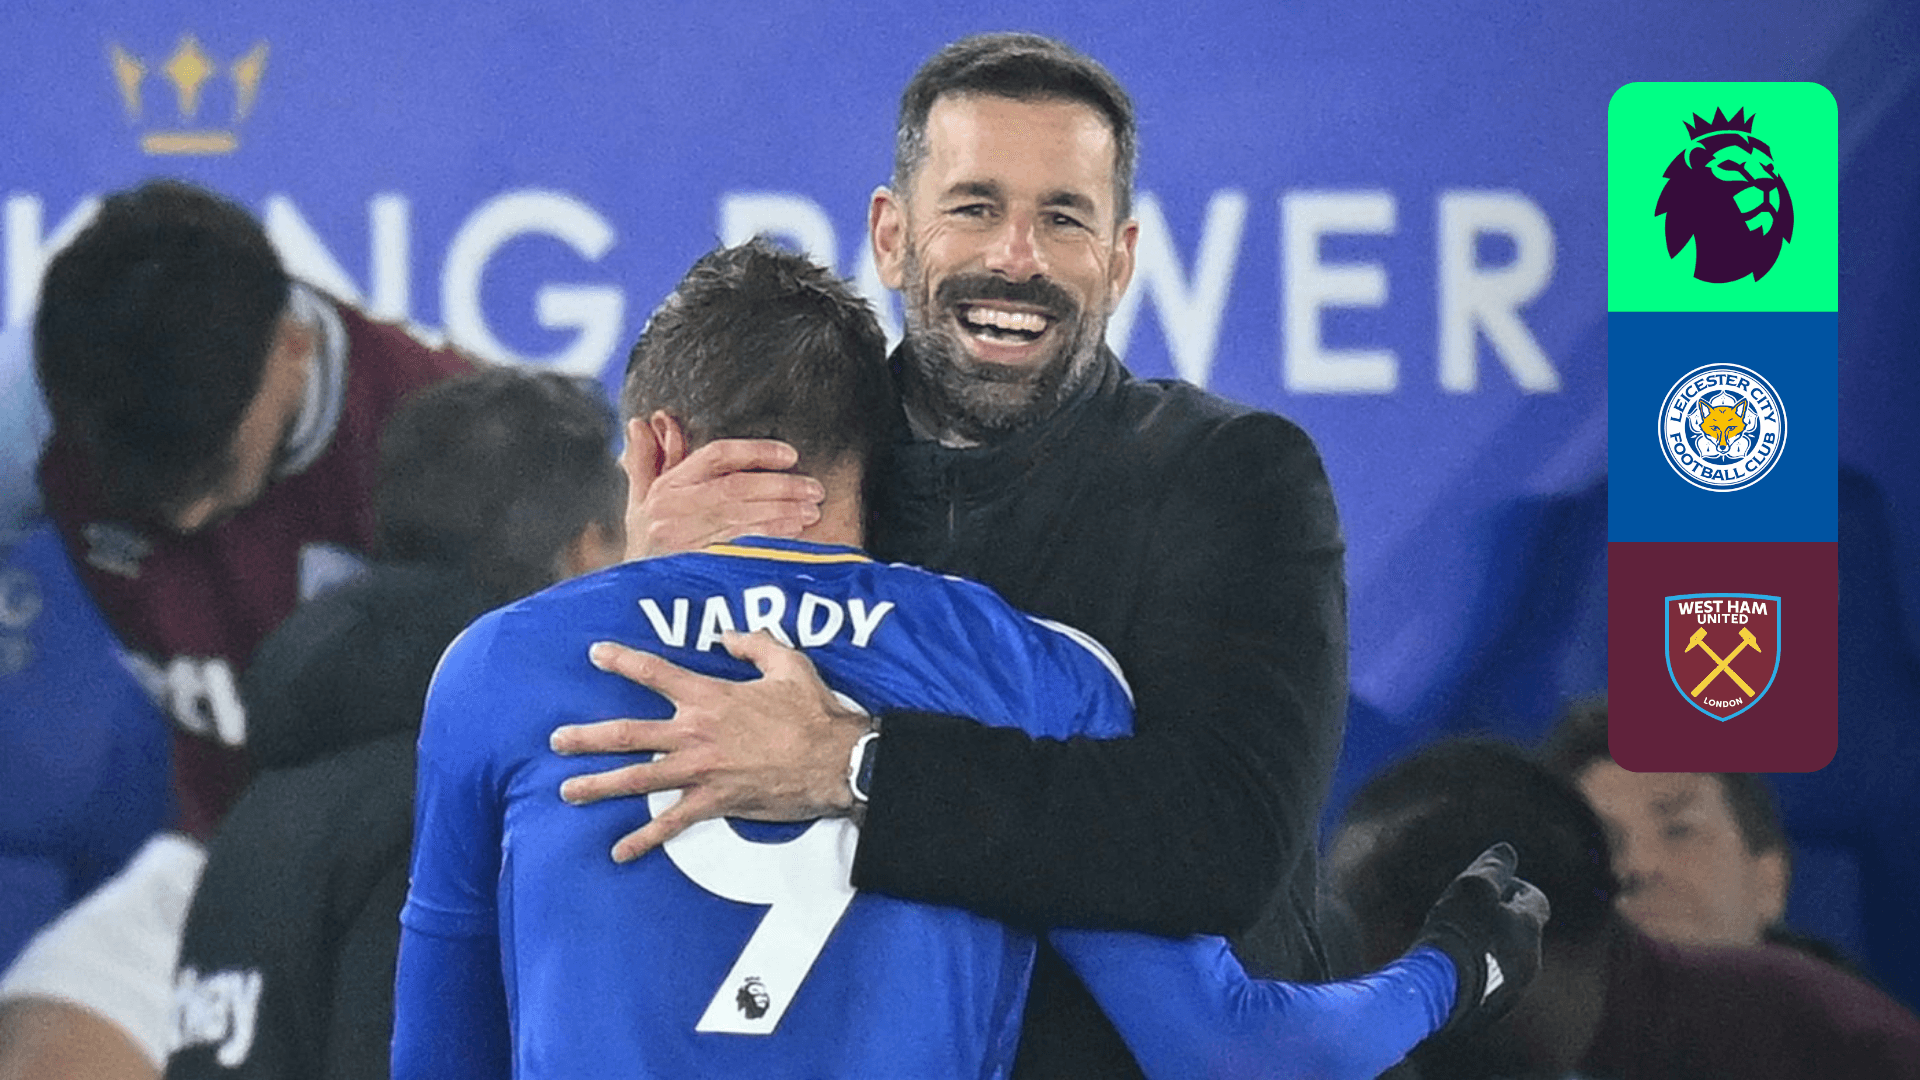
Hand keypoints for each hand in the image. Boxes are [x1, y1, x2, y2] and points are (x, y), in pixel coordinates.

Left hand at [550, 631, 870, 861]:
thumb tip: (728, 635)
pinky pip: (671, 824)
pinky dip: (643, 839)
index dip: (622, 661)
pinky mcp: (714, 802)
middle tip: (556, 740)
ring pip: (637, 779)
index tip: (595, 654)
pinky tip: (618, 852)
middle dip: (587, 737)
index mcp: (710, 696)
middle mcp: (696, 733)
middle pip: (628, 734)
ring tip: (568, 791)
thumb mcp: (788, 664)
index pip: (655, 673)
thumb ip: (754, 644)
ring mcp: (701, 770)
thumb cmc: (814, 712)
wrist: (834, 761)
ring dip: (599, 786)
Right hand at [628, 439, 823, 558]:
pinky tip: (794, 532)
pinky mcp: (700, 567)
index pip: (717, 456)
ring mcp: (687, 541)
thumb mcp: (639, 498)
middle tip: (814, 488)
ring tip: (812, 509)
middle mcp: (675, 511)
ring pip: (744, 518)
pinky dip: (771, 537)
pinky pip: (742, 547)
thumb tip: (642, 422)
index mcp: (666, 487)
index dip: (757, 452)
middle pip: (736, 488)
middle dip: (781, 486)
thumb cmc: (644, 542)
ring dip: (783, 512)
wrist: (633, 596)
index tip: (790, 454)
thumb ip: (647, 458)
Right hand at [1412, 842, 1549, 1037]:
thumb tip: (1507, 851)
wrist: (1439, 990)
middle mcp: (1531, 960)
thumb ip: (1493, 867)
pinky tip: (1452, 969)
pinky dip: (1479, 973)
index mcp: (1530, 928)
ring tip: (1455, 941)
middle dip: (1501, 918)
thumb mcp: (1472, 887)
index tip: (1488, 886)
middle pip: (1522, 931)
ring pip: (1508, 960)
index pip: (1536, 899)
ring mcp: (1515, 989)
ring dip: (1490, 947)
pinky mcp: (1494, 1010)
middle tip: (1466, 911)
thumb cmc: (1457, 931)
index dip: (1513, 887)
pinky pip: (1493, 984)